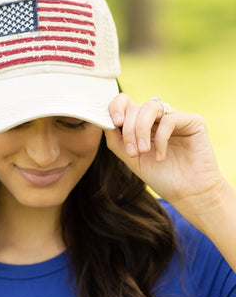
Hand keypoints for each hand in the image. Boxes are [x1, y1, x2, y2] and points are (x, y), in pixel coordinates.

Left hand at [104, 93, 225, 216]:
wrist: (187, 193)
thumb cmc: (161, 177)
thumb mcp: (131, 158)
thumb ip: (116, 140)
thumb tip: (103, 121)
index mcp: (142, 124)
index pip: (126, 103)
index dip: (116, 107)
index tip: (114, 123)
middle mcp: (158, 118)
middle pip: (135, 106)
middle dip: (128, 129)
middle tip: (132, 151)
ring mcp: (175, 118)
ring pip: (150, 107)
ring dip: (141, 130)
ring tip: (143, 151)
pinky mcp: (193, 121)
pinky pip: (169, 119)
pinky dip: (160, 139)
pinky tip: (160, 157)